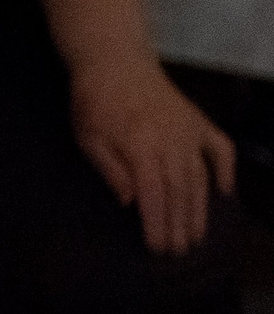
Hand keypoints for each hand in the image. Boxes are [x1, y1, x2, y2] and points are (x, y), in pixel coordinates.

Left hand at [72, 58, 236, 253]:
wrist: (116, 62)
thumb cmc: (94, 102)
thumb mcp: (89, 138)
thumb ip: (111, 170)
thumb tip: (131, 202)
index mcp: (141, 147)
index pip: (153, 196)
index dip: (157, 224)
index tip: (158, 247)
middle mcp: (172, 142)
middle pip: (179, 192)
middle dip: (179, 225)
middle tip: (179, 250)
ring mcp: (190, 131)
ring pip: (200, 178)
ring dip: (199, 209)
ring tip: (197, 235)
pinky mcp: (198, 121)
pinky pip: (220, 149)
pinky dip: (225, 171)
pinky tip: (225, 192)